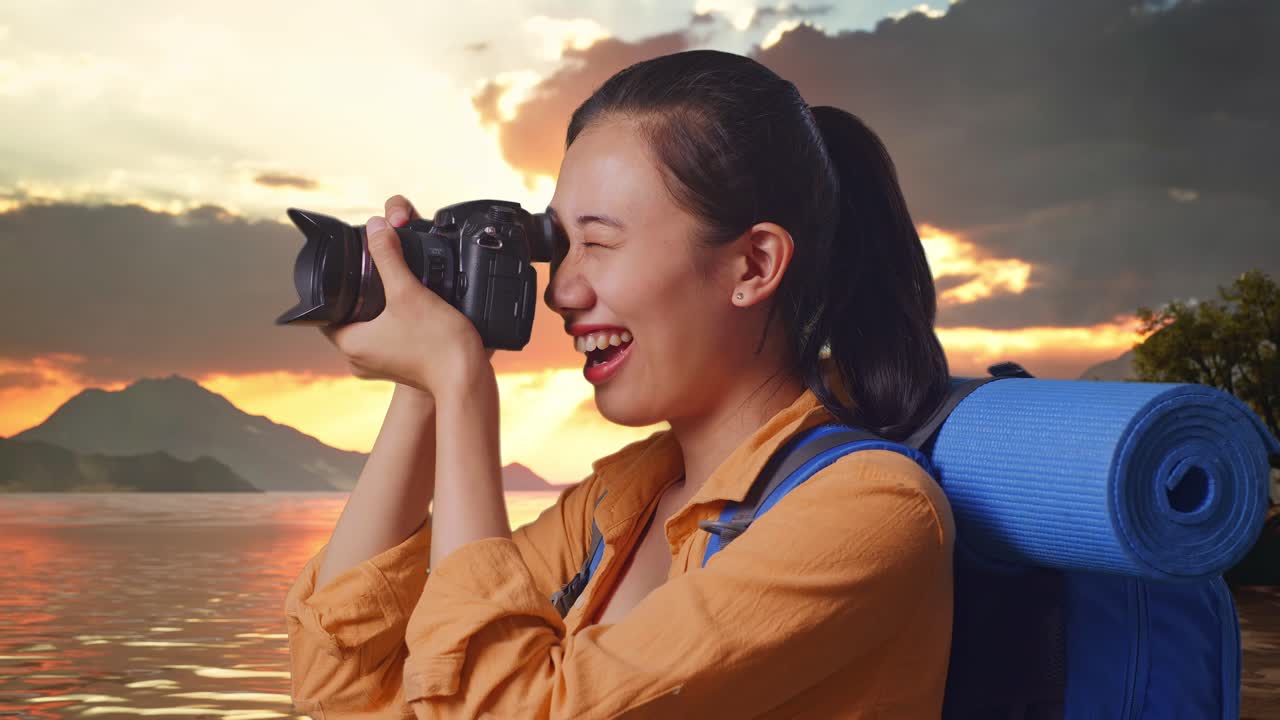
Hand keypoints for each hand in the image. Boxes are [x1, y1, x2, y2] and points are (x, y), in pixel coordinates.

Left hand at [319, 195, 495, 395]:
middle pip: (349, 317)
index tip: (350, 270)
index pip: (326, 310)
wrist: (468, 379)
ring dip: (379, 311)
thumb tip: (376, 226)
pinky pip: (388, 341)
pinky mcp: (401, 369)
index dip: (336, 287)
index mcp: (351, 344)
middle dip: (361, 296)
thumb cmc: (438, 343)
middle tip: (376, 275)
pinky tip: (412, 312)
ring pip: (369, 328)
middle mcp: (359, 360)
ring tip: (394, 290)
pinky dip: (395, 326)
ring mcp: (380, 368)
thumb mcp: (408, 291)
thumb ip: (389, 256)